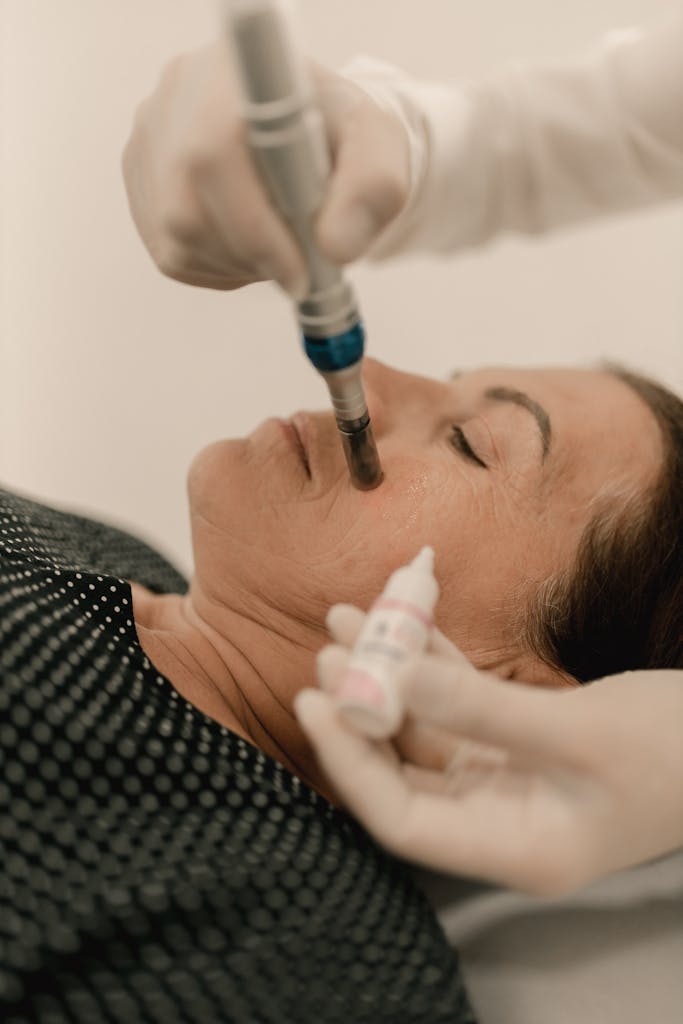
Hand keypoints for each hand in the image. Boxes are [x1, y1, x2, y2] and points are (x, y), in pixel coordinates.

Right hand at [122, 42, 409, 293]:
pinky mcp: (142, 183)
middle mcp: (176, 99)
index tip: (298, 266)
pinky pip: (172, 252)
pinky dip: (219, 266)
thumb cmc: (339, 133)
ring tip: (279, 245)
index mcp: (233, 75)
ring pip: (176, 238)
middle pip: (186, 207)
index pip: (214, 152)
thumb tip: (335, 246)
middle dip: (251, 255)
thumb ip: (371, 190)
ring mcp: (150, 142)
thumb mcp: (378, 148)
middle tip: (297, 269)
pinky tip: (249, 243)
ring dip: (237, 264)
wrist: (310, 131)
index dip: (252, 224)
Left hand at [294, 605, 682, 895]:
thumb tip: (394, 677)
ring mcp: (507, 777)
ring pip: (426, 729)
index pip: (403, 821)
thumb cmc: (674, 751)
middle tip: (328, 652)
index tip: (316, 703)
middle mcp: (500, 818)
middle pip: (405, 772)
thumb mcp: (580, 732)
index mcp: (515, 847)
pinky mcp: (518, 739)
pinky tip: (403, 618)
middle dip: (362, 711)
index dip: (350, 765)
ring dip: (389, 676)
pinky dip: (432, 662)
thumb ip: (483, 709)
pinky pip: (459, 701)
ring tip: (348, 619)